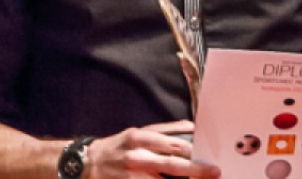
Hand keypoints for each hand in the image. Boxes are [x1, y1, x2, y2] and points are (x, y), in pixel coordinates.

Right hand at [87, 120, 219, 178]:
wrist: (87, 164)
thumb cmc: (118, 146)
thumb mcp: (138, 132)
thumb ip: (164, 130)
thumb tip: (190, 127)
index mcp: (141, 138)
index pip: (172, 144)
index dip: (192, 150)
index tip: (209, 154)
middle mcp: (137, 157)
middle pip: (171, 165)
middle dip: (195, 170)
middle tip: (214, 172)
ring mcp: (132, 176)